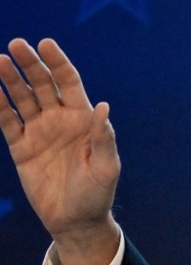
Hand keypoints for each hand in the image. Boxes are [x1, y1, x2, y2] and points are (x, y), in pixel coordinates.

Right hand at [0, 38, 120, 264]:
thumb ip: (103, 137)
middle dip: (30, 63)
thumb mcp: (106, 166)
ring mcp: (39, 131)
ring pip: (21, 98)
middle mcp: (60, 119)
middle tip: (16, 45)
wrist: (75, 220)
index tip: (46, 44)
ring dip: (10, 79)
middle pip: (42, 84)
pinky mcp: (21, 147)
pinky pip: (7, 120)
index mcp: (83, 119)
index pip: (68, 82)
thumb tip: (103, 105)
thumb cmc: (97, 193)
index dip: (58, 62)